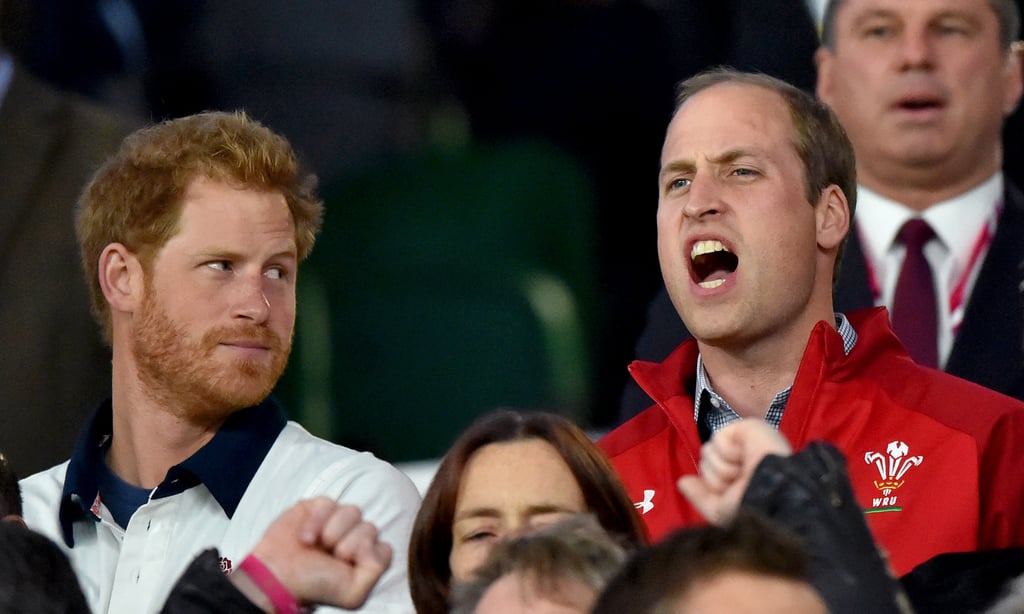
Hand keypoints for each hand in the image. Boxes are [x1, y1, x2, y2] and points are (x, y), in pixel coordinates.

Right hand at [247, 498, 392, 609]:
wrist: (276, 576)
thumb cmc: (313, 585)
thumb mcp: (353, 592)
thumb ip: (376, 569)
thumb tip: (377, 544)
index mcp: (364, 558)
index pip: (383, 546)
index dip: (365, 554)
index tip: (345, 566)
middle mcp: (353, 538)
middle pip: (369, 527)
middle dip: (347, 545)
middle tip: (328, 558)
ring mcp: (337, 521)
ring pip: (353, 512)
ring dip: (332, 532)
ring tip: (316, 547)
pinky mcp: (318, 507)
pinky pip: (330, 503)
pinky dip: (316, 521)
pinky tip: (306, 537)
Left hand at [677, 420, 791, 524]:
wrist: (772, 494)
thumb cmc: (752, 507)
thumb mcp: (721, 511)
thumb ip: (700, 496)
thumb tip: (682, 481)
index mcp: (741, 476)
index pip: (708, 474)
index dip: (715, 486)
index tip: (734, 493)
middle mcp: (743, 458)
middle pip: (705, 462)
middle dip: (717, 477)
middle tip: (741, 482)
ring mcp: (746, 442)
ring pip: (707, 451)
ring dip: (722, 467)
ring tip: (744, 471)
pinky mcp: (748, 427)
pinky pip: (717, 438)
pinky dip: (728, 452)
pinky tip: (746, 457)